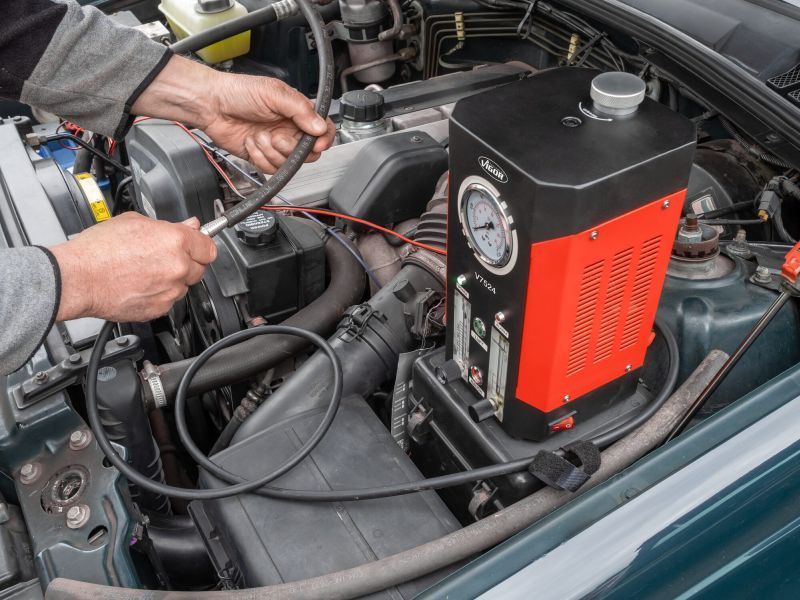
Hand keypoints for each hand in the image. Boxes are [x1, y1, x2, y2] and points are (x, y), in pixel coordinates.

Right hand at [49, 213, 216, 321]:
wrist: (78, 278)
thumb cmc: (98, 251)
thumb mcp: (134, 222)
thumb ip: (168, 226)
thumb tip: (190, 225)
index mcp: (175, 241)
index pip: (209, 247)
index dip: (201, 245)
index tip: (197, 246)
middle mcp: (178, 267)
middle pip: (199, 268)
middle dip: (186, 262)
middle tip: (163, 257)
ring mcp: (170, 290)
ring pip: (184, 286)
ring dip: (172, 280)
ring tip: (145, 271)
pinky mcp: (160, 308)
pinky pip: (169, 300)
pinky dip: (160, 294)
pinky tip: (140, 285)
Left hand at [132, 55, 335, 173]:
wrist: (212, 106)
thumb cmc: (238, 92)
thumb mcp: (274, 93)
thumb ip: (300, 110)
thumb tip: (320, 127)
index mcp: (297, 112)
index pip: (323, 129)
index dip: (323, 139)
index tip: (316, 144)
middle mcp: (289, 129)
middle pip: (308, 152)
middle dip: (291, 148)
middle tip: (277, 137)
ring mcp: (276, 145)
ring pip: (289, 163)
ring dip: (271, 151)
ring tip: (258, 136)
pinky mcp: (262, 156)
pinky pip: (271, 168)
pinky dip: (260, 157)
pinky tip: (251, 144)